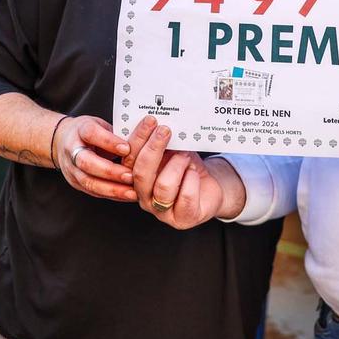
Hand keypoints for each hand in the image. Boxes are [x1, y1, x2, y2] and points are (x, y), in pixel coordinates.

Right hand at [54, 116, 135, 202]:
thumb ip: (116, 133)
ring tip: (132, 192)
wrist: (64, 141)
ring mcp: (72, 169)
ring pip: (89, 181)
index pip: (91, 133)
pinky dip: (112, 195)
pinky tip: (127, 196)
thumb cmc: (88, 132)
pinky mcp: (76, 183)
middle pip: (86, 162)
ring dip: (112, 189)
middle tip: (131, 175)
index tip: (127, 148)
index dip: (108, 141)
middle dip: (110, 171)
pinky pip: (94, 192)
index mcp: (80, 130)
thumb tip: (143, 137)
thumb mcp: (101, 124)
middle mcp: (72, 150)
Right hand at [124, 116, 242, 228]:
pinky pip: (185, 198)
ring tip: (185, 156)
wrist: (209, 187)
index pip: (129, 160)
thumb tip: (157, 122)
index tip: (150, 120)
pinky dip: (191, 180)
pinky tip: (194, 172)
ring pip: (163, 187)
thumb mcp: (172, 151)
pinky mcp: (182, 218)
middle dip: (153, 149)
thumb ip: (161, 142)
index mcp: (136, 179)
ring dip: (176, 165)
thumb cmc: (187, 168)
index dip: (138, 139)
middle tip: (165, 131)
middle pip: (141, 174)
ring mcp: (162, 211)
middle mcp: (144, 197)